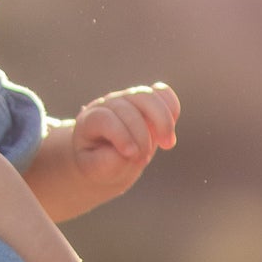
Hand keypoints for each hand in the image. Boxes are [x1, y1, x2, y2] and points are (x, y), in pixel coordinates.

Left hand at [70, 82, 179, 200]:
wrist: (105, 157)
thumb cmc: (98, 163)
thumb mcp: (95, 169)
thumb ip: (106, 163)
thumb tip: (128, 152)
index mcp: (90, 120)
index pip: (106, 119)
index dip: (121, 135)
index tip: (131, 155)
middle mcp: (109, 104)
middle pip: (128, 107)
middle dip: (142, 135)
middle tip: (145, 160)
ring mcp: (128, 99)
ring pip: (148, 96)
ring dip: (163, 120)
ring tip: (168, 144)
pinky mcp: (146, 100)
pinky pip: (162, 92)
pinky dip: (172, 107)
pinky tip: (171, 130)